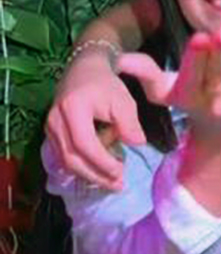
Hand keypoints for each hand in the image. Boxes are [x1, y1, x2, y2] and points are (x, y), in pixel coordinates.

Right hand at [46, 51, 145, 189]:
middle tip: (117, 185)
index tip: (121, 171)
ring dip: (89, 175)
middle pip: (72, 158)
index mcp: (73, 108)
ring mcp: (50, 127)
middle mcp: (55, 120)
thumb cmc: (106, 84)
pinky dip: (81, 168)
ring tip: (111, 183)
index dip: (102, 162)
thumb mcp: (124, 101)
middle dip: (95, 175)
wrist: (84, 69)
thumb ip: (129, 124)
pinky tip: (98, 173)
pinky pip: (63, 157)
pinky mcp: (51, 133)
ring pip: (66, 161)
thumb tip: (137, 144)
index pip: (84, 144)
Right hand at [118, 28, 220, 144]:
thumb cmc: (192, 100)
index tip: (199, 38)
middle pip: (217, 72)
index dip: (197, 56)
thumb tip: (120, 60)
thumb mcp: (165, 91)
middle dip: (220, 52)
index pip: (192, 74)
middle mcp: (215, 102)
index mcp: (190, 96)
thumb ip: (145, 74)